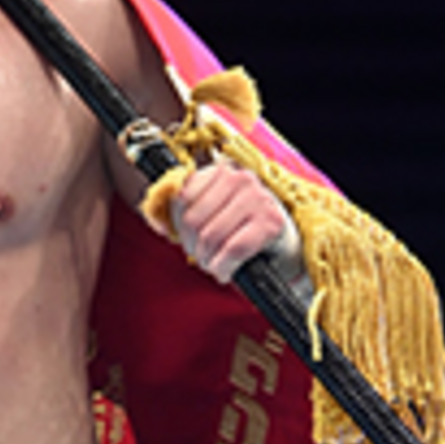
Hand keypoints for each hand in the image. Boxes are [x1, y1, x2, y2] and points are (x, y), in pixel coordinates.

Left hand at [172, 162, 293, 285]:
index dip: (178, 225)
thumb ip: (188, 209)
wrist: (284, 245)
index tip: (187, 239)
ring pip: (212, 235)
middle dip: (193, 247)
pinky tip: (225, 271)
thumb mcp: (216, 211)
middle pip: (194, 219)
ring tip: (214, 265)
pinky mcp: (271, 223)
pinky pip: (233, 250)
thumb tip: (159, 222)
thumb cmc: (244, 229)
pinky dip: (223, 267)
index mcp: (221, 172)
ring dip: (208, 260)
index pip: (182, 197)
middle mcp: (240, 179)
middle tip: (201, 257)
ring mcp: (258, 199)